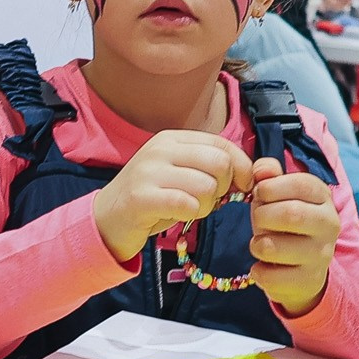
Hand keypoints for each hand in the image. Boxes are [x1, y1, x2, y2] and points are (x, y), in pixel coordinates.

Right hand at [92, 130, 256, 263]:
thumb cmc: (152, 198)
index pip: (222, 144)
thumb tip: (251, 173)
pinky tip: (178, 215)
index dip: (241, 166)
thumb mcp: (179, 173)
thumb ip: (208, 167)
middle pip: (219, 163)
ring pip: (206, 186)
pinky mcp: (141, 197)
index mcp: (172, 139)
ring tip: (190, 209)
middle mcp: (160, 149)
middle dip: (224, 187)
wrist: (106, 219)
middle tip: (208, 200)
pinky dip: (190, 214)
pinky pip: (186, 203)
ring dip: (206, 205)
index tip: (242, 186)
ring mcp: (149, 172)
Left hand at [246, 157, 340, 316]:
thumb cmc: (287, 226)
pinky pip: (272, 276)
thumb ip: (269, 177)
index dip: (270, 187)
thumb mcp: (278, 197)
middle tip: (258, 220)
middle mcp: (329, 225)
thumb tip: (261, 169)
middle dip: (262, 216)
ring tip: (260, 245)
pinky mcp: (309, 281)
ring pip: (275, 247)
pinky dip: (258, 271)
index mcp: (323, 198)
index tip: (259, 194)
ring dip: (257, 245)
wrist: (303, 271)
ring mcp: (322, 255)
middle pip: (290, 214)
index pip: (301, 184)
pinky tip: (263, 267)